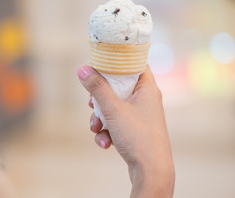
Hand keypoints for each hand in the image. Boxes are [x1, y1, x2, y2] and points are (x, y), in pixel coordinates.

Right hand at [78, 65, 174, 197]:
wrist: (150, 172)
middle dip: (100, 98)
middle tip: (92, 103)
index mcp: (147, 88)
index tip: (100, 64)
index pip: (134, 64)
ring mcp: (140, 116)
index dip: (117, 62)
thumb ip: (98, 88)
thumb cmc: (138, 137)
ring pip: (113, 107)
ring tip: (96, 128)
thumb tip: (83, 69)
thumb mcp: (114, 109)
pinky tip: (105, 142)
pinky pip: (116, 123)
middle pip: (118, 87)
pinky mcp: (134, 130)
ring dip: (100, 118)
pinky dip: (107, 131)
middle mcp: (145, 100)